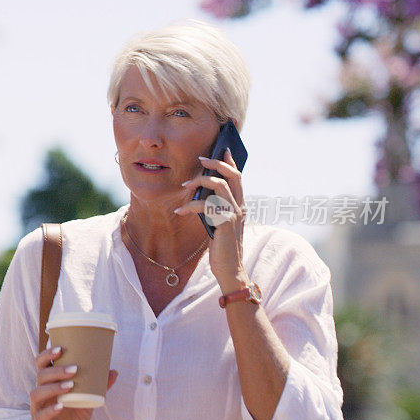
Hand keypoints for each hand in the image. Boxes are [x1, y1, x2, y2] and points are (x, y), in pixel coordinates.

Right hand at [29, 346, 117, 419]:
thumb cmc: (73, 415)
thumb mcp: (87, 399)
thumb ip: (98, 386)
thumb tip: (114, 371)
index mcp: (48, 383)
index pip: (41, 364)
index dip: (47, 354)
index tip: (61, 348)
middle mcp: (40, 393)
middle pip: (40, 375)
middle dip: (56, 370)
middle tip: (75, 369)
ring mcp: (37, 408)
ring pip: (37, 393)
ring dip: (53, 387)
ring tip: (71, 385)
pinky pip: (39, 416)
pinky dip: (49, 410)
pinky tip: (60, 406)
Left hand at [175, 148, 250, 292]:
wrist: (230, 270)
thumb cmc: (222, 247)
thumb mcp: (218, 223)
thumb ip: (215, 208)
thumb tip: (201, 193)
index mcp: (239, 205)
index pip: (238, 177)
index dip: (230, 162)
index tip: (222, 148)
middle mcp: (240, 207)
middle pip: (232, 175)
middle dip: (216, 163)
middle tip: (200, 159)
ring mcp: (234, 214)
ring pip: (219, 186)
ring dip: (199, 181)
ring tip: (184, 185)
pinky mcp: (225, 223)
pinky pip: (206, 206)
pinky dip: (190, 206)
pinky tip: (179, 211)